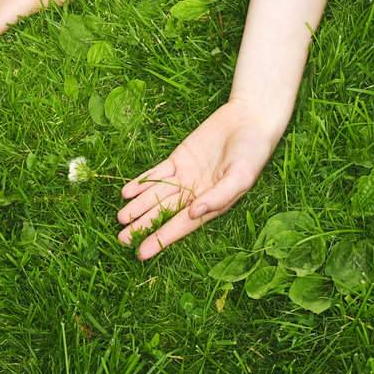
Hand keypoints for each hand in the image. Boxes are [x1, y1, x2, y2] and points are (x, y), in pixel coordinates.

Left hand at [116, 102, 283, 259]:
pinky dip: (142, 182)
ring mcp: (185, 176)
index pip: (181, 225)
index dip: (161, 239)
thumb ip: (219, 196)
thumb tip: (194, 213)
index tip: (141, 253)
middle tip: (121, 239)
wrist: (249, 120)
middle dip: (143, 226)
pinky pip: (157, 173)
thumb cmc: (252, 152)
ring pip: (156, 194)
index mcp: (211, 204)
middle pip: (164, 212)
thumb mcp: (241, 176)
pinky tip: (127, 192)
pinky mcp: (179, 159)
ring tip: (120, 218)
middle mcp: (195, 193)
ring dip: (138, 206)